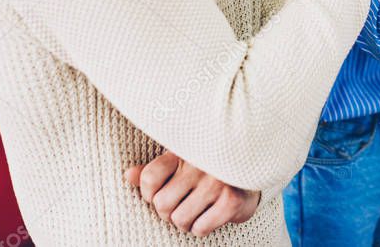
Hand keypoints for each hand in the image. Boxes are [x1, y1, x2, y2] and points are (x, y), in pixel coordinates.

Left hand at [125, 151, 259, 236]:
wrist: (251, 175)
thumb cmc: (207, 171)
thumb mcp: (180, 165)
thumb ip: (154, 171)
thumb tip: (128, 175)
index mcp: (184, 151)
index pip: (149, 177)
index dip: (149, 194)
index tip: (160, 193)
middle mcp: (200, 164)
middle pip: (162, 204)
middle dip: (169, 212)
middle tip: (182, 205)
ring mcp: (216, 182)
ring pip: (179, 220)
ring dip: (186, 222)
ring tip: (196, 211)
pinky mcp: (231, 200)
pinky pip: (200, 228)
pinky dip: (202, 227)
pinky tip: (211, 214)